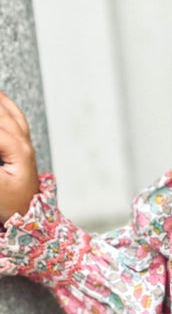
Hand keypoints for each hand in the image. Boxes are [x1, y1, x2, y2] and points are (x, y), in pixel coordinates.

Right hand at [0, 91, 39, 225]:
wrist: (27, 215)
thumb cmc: (10, 203)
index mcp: (19, 149)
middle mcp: (23, 142)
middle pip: (1, 115)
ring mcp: (24, 142)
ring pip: (8, 112)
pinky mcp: (22, 145)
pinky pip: (13, 116)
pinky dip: (3, 104)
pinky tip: (0, 97)